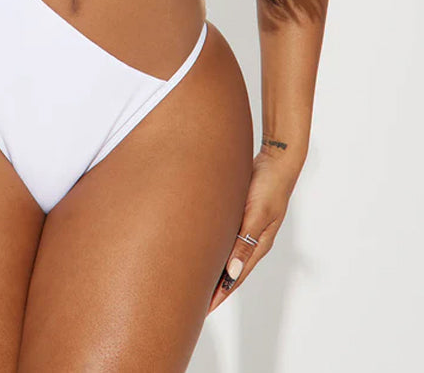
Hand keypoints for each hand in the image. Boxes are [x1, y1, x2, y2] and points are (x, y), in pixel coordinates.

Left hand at [206, 148, 302, 314]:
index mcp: (259, 244)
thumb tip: (231, 273)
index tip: (204, 309)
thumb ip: (245, 243)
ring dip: (212, 267)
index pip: (236, 277)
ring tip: (193, 279)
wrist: (276, 159)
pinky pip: (225, 237)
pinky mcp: (239, 214)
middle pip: (231, 270)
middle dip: (214, 286)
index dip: (220, 294)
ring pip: (226, 254)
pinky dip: (214, 247)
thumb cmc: (270, 185)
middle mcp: (252, 239)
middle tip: (192, 300)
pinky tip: (201, 247)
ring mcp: (247, 227)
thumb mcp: (257, 214)